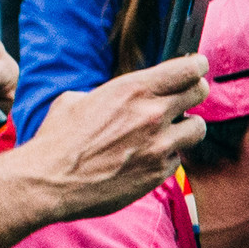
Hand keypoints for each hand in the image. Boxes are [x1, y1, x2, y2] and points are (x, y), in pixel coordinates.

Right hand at [0, 56, 207, 245]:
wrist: (49, 181)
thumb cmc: (57, 139)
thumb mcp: (78, 100)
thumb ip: (112, 94)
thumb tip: (123, 96)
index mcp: (134, 89)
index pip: (188, 69)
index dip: (196, 66)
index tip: (197, 67)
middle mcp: (153, 114)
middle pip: (199, 92)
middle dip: (194, 92)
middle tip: (184, 98)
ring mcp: (160, 145)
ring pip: (198, 128)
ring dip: (186, 127)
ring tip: (168, 131)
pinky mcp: (159, 173)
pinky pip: (177, 158)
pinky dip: (167, 157)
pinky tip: (146, 158)